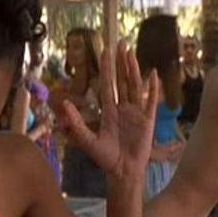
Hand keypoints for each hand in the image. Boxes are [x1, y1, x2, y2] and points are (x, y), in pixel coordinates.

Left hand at [52, 41, 158, 179]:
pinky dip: (152, 88)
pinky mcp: (148, 120)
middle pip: (123, 80)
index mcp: (109, 110)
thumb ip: (77, 123)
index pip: (107, 84)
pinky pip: (151, 101)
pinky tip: (153, 74)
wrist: (123, 172)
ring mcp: (136, 113)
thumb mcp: (88, 140)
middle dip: (122, 63)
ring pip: (135, 86)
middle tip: (121, 43)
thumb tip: (64, 103)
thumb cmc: (105, 158)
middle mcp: (123, 108)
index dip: (106, 68)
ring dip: (134, 70)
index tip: (105, 51)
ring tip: (132, 53)